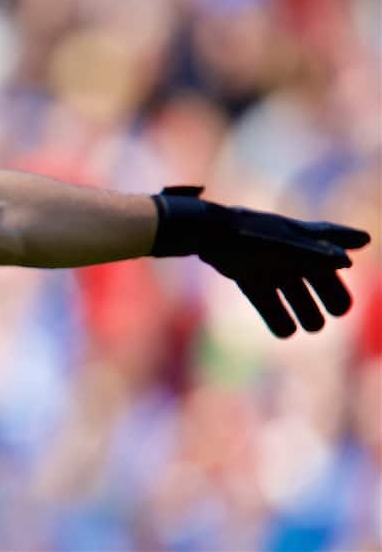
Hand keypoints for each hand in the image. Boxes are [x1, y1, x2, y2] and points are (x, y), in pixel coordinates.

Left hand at [151, 186, 370, 337]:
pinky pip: (266, 299)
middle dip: (328, 292)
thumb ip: (315, 253)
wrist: (204, 234)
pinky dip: (276, 315)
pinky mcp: (247, 276)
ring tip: (313, 326)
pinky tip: (285, 332)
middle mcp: (285, 250)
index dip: (345, 239)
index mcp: (298, 236)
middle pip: (315, 275)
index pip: (329, 237)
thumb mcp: (285, 245)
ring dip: (304, 308)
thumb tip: (346, 261)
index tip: (363, 240)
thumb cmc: (248, 236)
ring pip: (293, 291)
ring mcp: (266, 264)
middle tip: (338, 312)